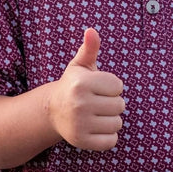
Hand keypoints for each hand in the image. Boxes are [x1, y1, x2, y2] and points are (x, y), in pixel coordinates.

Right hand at [51, 28, 124, 150]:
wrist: (52, 111)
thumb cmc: (73, 85)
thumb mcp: (80, 66)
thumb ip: (89, 48)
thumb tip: (91, 30)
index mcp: (81, 83)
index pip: (118, 85)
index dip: (111, 86)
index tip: (98, 87)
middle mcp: (79, 103)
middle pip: (120, 105)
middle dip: (112, 103)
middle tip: (97, 102)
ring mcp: (80, 124)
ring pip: (117, 123)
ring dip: (111, 120)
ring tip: (96, 115)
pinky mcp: (82, 141)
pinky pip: (111, 141)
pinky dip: (108, 136)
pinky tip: (95, 128)